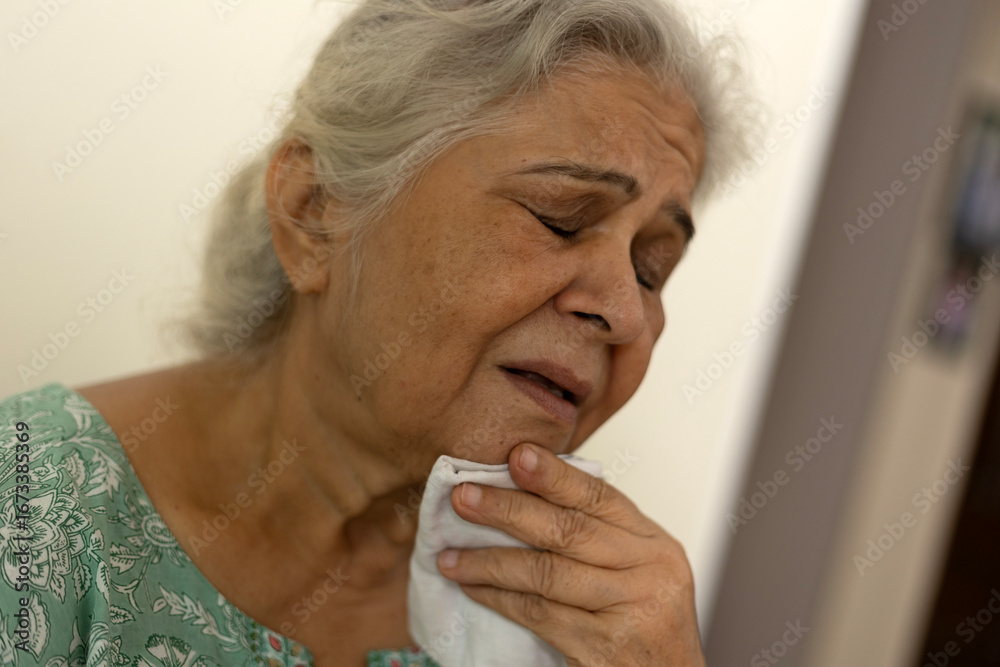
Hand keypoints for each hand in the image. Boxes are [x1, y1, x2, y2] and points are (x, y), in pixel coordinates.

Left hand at [435, 443, 705, 666]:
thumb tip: (526, 495)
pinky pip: (539, 613)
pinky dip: (499, 598)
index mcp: (655, 546)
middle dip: (509, 509)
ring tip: (450, 554)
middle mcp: (650, 572)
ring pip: (547, 572)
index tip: (516, 455)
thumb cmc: (643, 630)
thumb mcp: (636, 575)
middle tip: (463, 497)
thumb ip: (598, 540)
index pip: (600, 497)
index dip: (555, 474)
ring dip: (489, 561)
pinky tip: (473, 589)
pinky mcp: (603, 648)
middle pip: (569, 529)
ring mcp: (630, 611)